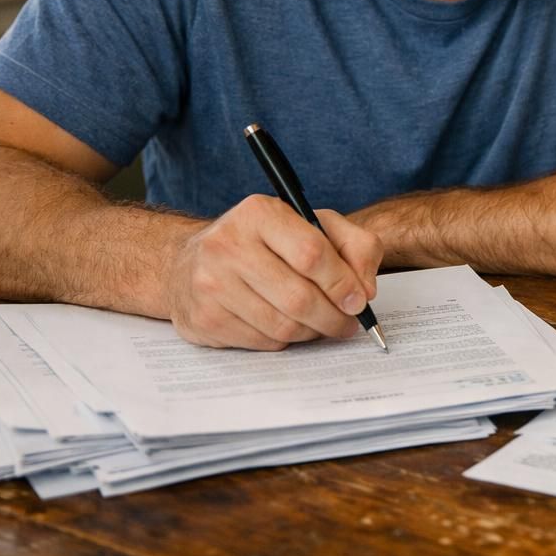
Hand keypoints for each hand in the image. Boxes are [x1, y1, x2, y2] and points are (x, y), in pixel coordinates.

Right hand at [164, 194, 383, 349]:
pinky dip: (287, 340)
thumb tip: (366, 290)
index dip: (342, 283)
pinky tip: (290, 326)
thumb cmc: (263, 243)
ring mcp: (211, 284)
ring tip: (324, 324)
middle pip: (299, 297)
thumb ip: (355, 246)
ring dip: (314, 332)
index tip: (359, 300)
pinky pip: (263, 342)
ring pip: (283, 326)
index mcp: (259, 213)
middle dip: (334, 317)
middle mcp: (228, 245)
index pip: (312, 253)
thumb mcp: (312, 226)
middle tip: (349, 322)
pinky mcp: (205, 319)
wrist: (189, 263)